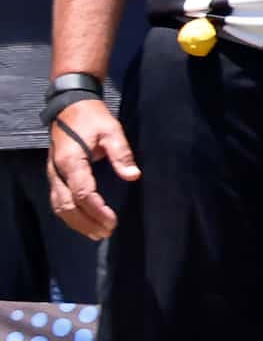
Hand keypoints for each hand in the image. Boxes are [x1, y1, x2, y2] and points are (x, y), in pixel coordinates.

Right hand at [48, 98, 137, 240]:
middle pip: (67, 205)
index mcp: (71, 160)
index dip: (97, 210)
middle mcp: (57, 171)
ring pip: (59, 206)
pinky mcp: (54, 175)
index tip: (112, 221)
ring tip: (97, 234)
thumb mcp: (112, 130)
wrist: (70, 106)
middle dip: (86, 222)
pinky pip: (58, 201)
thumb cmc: (93, 117)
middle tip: (107, 232)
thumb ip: (121, 153)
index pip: (82, 192)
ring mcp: (52, 174)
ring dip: (77, 223)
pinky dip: (69, 215)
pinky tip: (84, 223)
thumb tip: (133, 175)